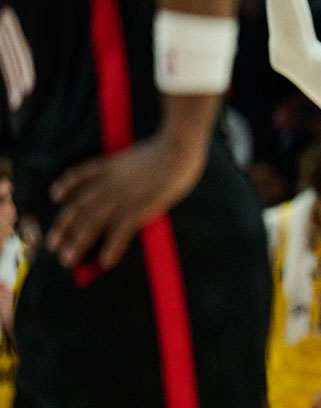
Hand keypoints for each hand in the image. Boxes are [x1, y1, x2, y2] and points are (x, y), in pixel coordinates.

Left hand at [46, 133, 207, 268]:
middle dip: (64, 227)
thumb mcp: (148, 152)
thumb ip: (139, 165)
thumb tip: (147, 170)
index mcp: (112, 165)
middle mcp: (110, 182)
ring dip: (79, 242)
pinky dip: (112, 247)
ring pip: (92, 221)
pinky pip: (120, 230)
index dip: (66, 185)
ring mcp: (122, 195)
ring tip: (68, 259)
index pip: (81, 173)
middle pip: (79, 205)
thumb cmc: (174, 148)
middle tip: (54, 245)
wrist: (179, 146)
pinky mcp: (139, 206)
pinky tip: (105, 261)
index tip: (55, 196)